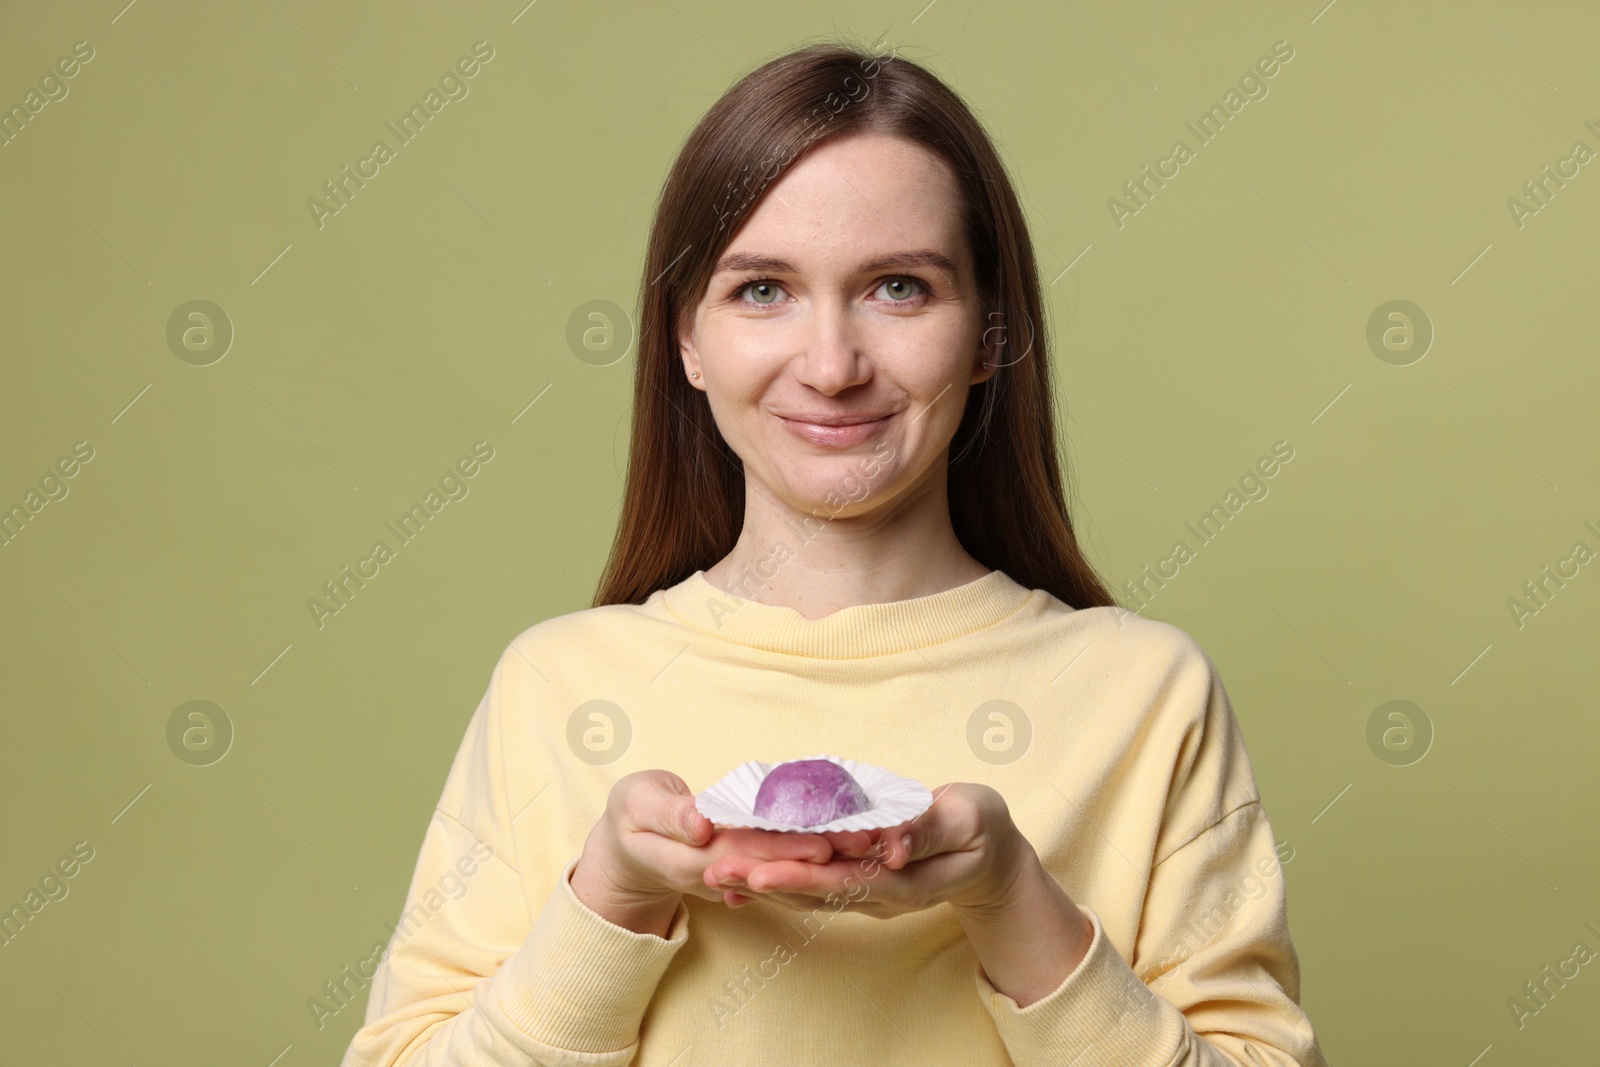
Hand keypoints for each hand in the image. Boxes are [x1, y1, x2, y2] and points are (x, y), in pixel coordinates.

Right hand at [569, 770, 878, 930]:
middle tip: (867, 840)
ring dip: (828, 856)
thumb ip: (668, 815)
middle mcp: (720, 874)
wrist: (629, 845)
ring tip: (871, 841)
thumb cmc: (629, 816)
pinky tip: (851, 840)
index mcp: (692, 860)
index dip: (786, 849)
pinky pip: (784, 859)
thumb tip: (701, 824)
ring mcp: (735, 873)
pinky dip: (816, 851)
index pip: (746, 855)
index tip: (823, 842)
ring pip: (786, 866)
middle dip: (823, 854)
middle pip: (777, 864)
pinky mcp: (746, 863)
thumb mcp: (635, 806)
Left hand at [701, 783, 1031, 919]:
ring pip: (806, 891)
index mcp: (904, 882)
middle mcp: (878, 895)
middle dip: (764, 879)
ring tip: (717, 870)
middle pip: (814, 892)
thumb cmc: (982, 830)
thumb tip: (894, 844)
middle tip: (717, 869)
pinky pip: (812, 881)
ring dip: (762, 880)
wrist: (990, 856)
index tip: (760, 870)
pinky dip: (778, 873)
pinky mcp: (859, 879)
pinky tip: (745, 867)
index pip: (843, 882)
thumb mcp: (970, 821)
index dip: (800, 876)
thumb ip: (931, 830)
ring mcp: (867, 891)